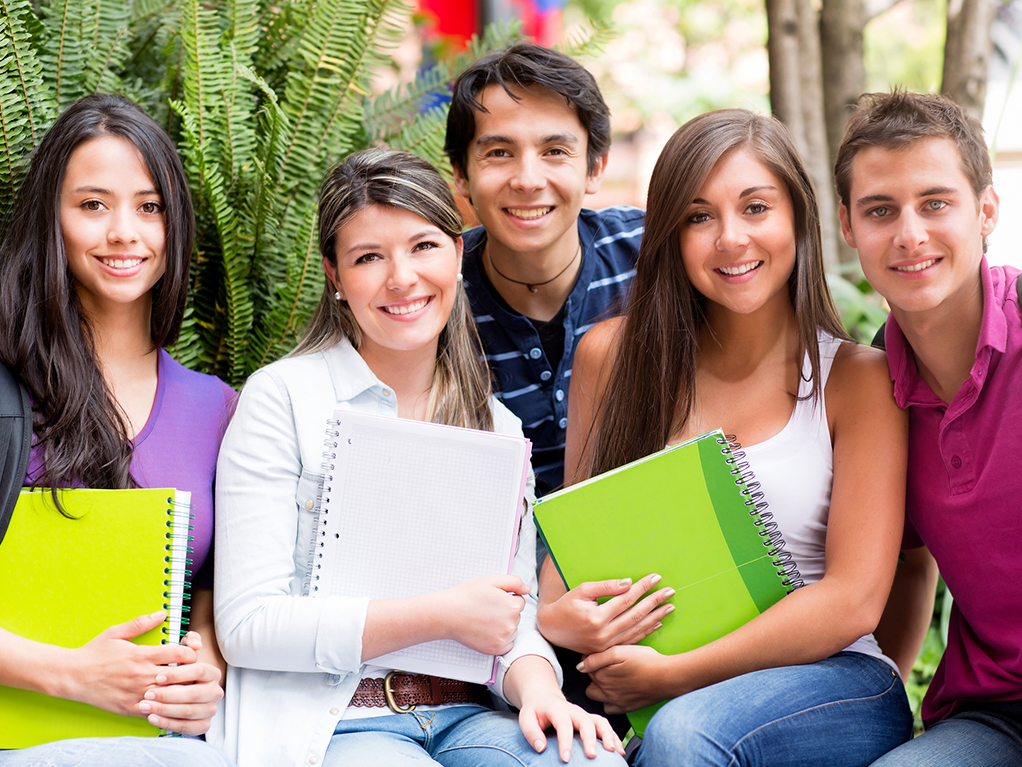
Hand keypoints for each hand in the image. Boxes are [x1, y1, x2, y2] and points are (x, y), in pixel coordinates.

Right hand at [61, 611, 196, 716]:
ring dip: (180, 690)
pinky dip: (165, 705)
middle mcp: (142, 675)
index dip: (191, 652)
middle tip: (192, 670)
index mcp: (142, 655)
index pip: (181, 654)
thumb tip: (162, 613)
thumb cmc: (94, 653)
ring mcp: (137, 693)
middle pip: (182, 676)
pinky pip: (156, 710)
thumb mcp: (116, 633)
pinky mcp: (130, 708)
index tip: (189, 652)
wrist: (72, 677)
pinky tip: (165, 699)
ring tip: (182, 685)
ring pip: (172, 695)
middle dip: (191, 672)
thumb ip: (141, 623)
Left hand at [139, 630, 223, 734]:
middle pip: (194, 694)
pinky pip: (186, 727)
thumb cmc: (179, 670)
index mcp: (213, 673)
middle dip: (168, 695)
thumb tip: (194, 643)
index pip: (199, 670)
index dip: (178, 674)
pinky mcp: (202, 724)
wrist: (182, 688)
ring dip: (165, 710)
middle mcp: (215, 691)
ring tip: (145, 706)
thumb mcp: (184, 650)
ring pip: (188, 712)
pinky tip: (152, 718)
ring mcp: (210, 709)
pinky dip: (168, 723)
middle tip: (148, 694)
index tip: (158, 676)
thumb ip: (190, 640)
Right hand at [443, 575, 528, 655]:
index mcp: (513, 606)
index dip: (506, 597)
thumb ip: (515, 582)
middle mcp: (511, 624)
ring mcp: (503, 638)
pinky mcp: (495, 649)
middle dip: (505, 611)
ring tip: (485, 619)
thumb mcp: (492, 580)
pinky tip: (487, 630)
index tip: (493, 598)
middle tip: (487, 608)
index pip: (520, 601)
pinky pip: (507, 644)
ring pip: (512, 629)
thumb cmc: (467, 595)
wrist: (448, 613)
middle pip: (516, 616)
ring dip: (504, 625)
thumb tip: (528, 590)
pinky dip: (500, 638)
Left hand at [518, 692, 623, 762]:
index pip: (563, 724)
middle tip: (591, 755)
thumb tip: (541, 747)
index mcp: (557, 708)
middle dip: (590, 739)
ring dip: (608, 736)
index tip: (565, 758)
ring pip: (600, 722)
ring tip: (613, 752)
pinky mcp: (591, 720)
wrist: (544, 697)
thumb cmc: (536, 710)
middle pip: (586, 721)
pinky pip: (605, 727)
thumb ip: (531, 732)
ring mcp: (584, 714)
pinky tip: (619, 751)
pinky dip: (614, 737)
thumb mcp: (526, 718)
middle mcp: (574, 710)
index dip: (565, 741)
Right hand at [537, 573, 673, 653]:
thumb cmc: (566, 606)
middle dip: (654, 601)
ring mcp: (606, 644)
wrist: (552, 630)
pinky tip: (657, 623)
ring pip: (636, 629)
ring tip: (669, 606)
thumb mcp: (582, 590)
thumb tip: (628, 583)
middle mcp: (603, 634)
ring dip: (655, 617)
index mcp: (596, 617)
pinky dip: (646, 631)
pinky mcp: (607, 650)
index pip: (626, 599)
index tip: (656, 578)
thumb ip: (605, 587)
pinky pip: (631, 640)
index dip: (642, 587)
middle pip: (635, 615)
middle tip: (670, 591)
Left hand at [581, 644, 671, 714]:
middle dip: (594, 673)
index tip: (601, 654)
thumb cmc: (646, 661)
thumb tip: (580, 666)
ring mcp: (616, 701)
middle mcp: (606, 691)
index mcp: (601, 675)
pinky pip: (609, 708)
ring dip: (600, 688)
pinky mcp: (627, 708)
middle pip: (590, 682)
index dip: (592, 657)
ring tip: (611, 679)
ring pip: (597, 696)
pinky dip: (610, 701)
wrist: (668, 677)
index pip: (586, 666)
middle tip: (607, 665)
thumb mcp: (619, 651)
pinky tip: (617, 691)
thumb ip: (596, 658)